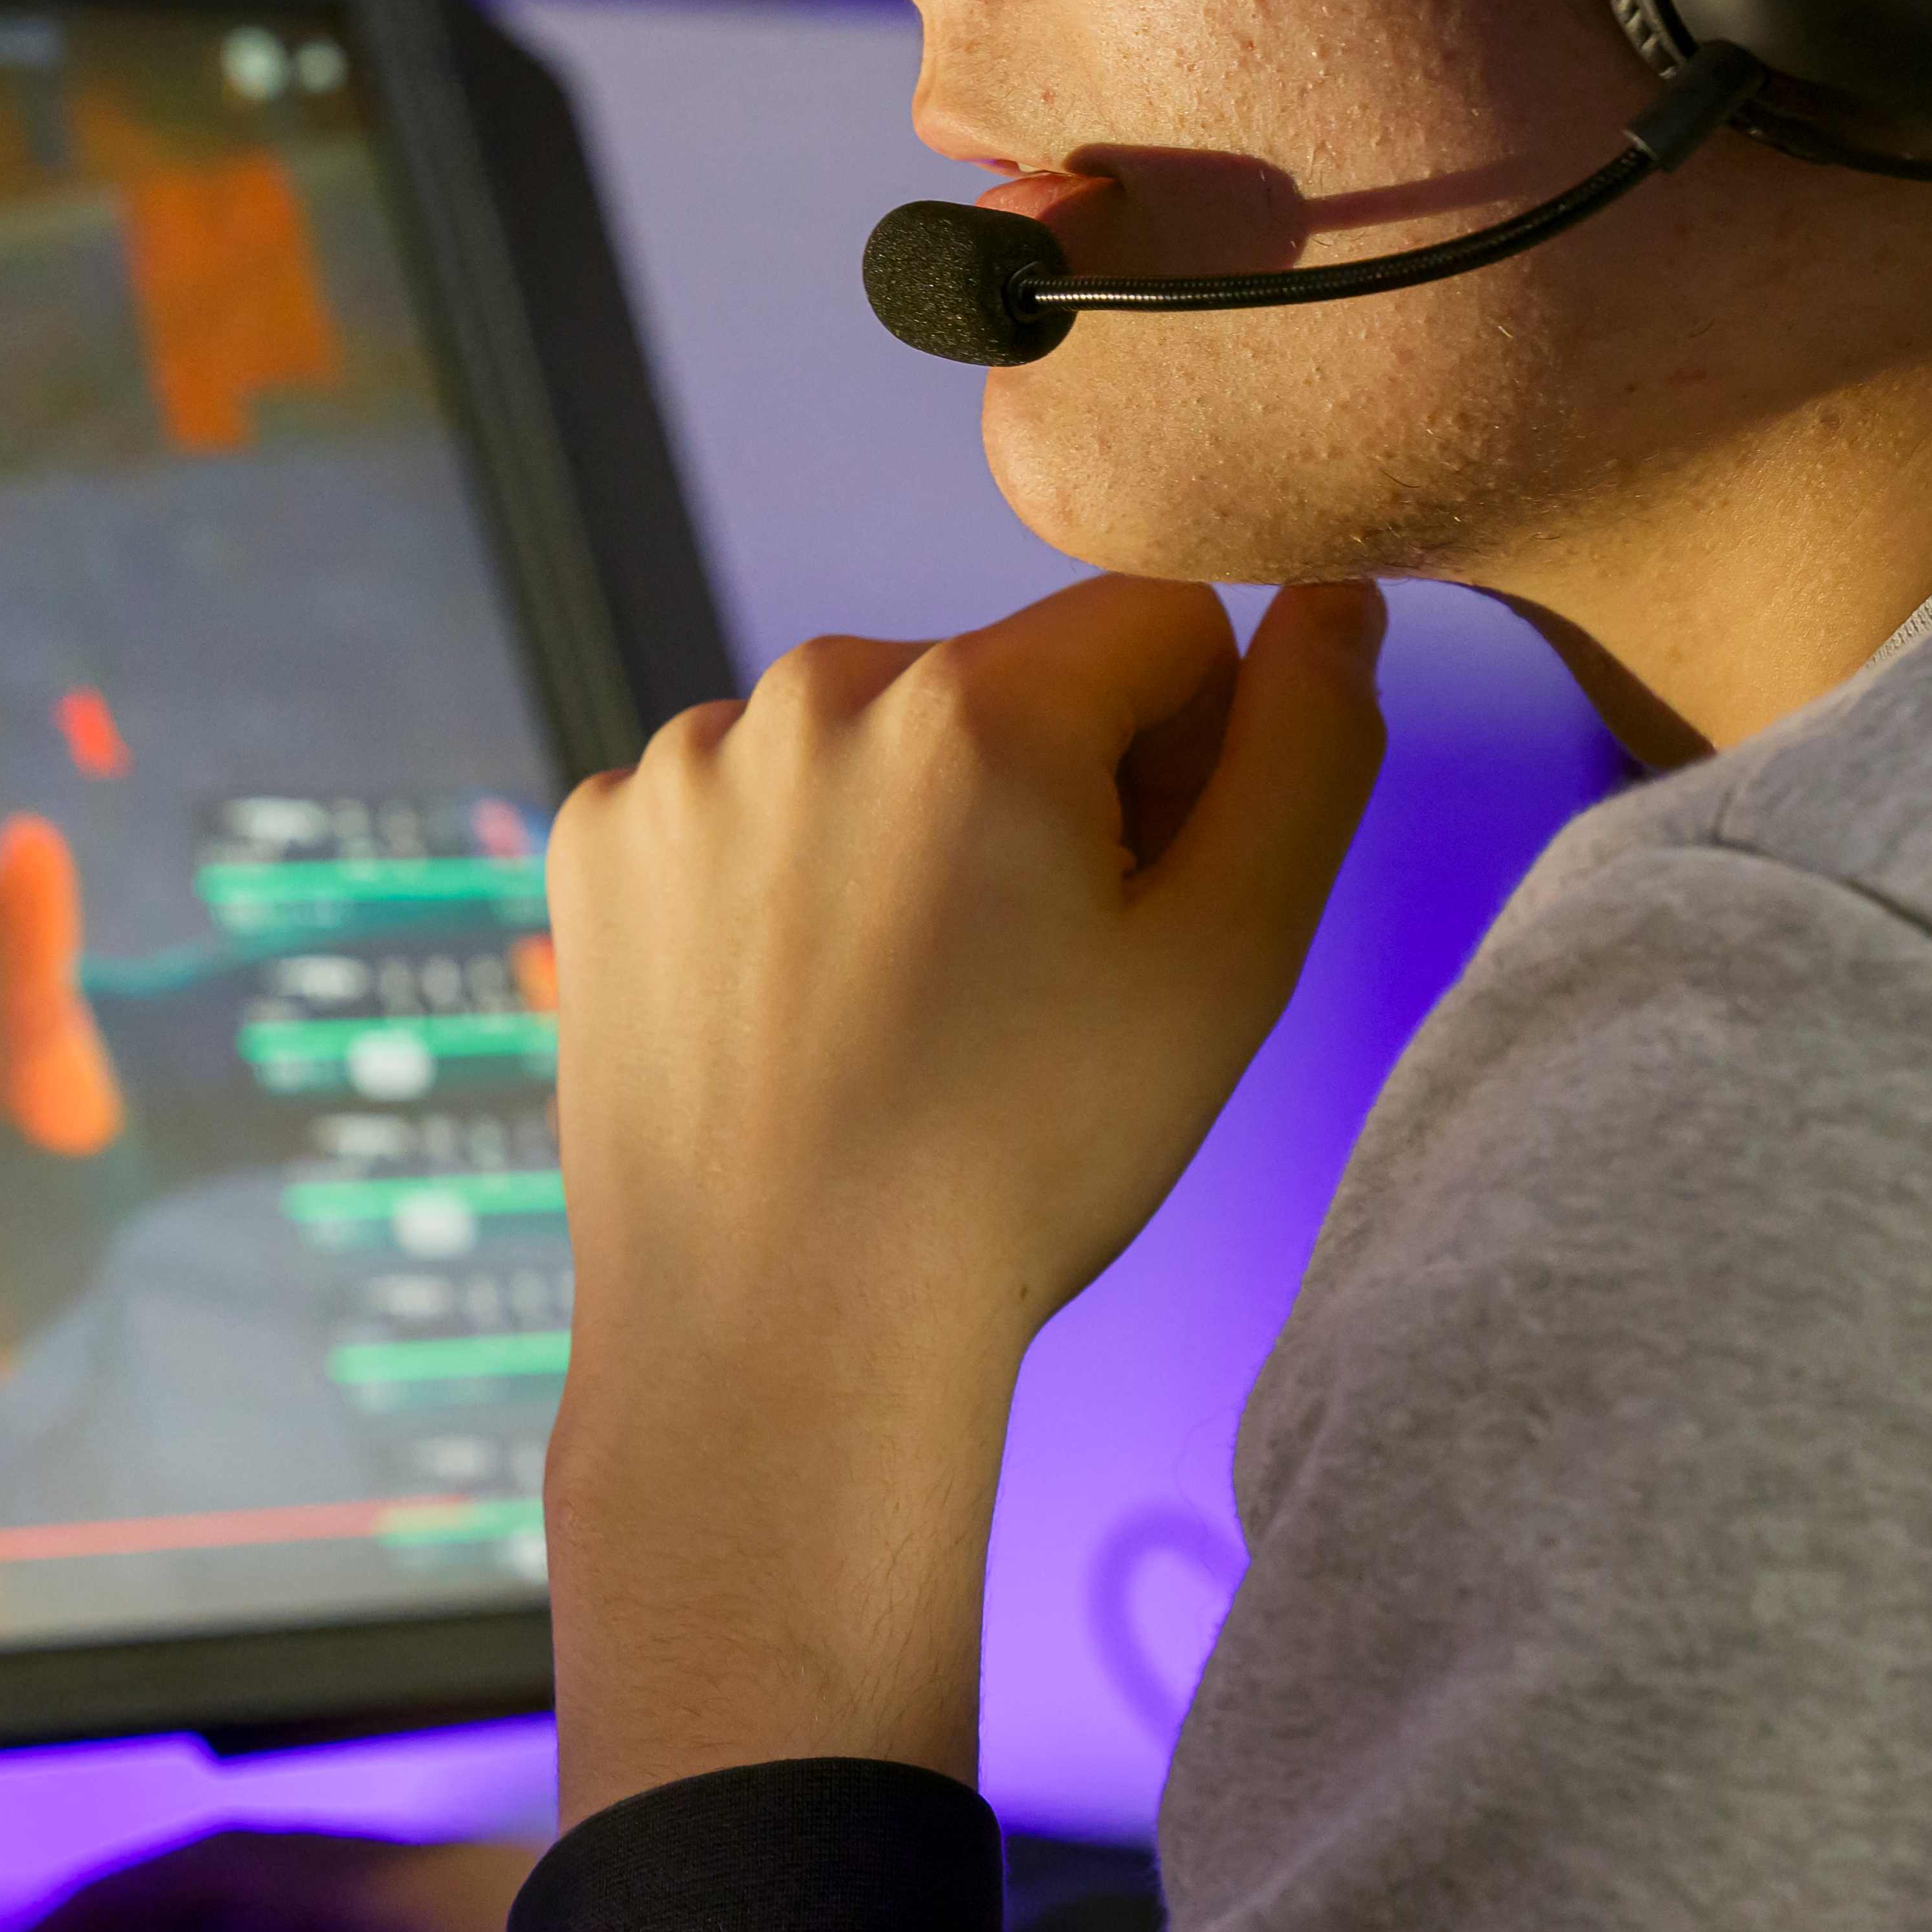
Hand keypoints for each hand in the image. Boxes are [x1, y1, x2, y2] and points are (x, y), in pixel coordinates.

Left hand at [540, 576, 1383, 1819]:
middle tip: (1022, 983)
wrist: (779, 1333)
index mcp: (976, 704)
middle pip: (1003, 681)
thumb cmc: (1021, 1162)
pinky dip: (777, 877)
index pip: (1161, 627)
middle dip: (1043, 788)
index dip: (1191, 757)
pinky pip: (738, 804)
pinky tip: (791, 1010)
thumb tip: (1333, 599)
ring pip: (866, 741)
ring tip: (901, 1010)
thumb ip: (1310, 749)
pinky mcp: (598, 838)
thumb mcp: (1227, 962)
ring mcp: (682, 764)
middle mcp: (809, 693)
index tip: (1142, 897)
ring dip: (906, 828)